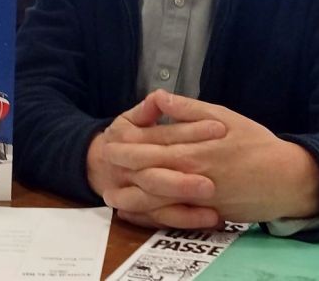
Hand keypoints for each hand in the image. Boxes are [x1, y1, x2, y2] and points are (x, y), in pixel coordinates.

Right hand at [87, 93, 226, 227]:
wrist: (98, 165)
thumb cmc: (124, 138)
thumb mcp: (131, 118)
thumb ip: (147, 109)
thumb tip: (159, 96)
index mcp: (125, 140)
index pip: (162, 136)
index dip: (190, 131)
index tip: (220, 129)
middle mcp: (126, 169)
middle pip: (153, 177)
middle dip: (181, 182)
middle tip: (212, 184)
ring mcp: (130, 194)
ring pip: (155, 204)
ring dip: (184, 207)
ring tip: (215, 206)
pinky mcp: (139, 212)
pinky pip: (160, 220)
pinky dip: (184, 221)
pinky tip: (210, 218)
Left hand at [104, 90, 318, 224]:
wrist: (287, 179)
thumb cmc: (256, 144)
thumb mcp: (224, 115)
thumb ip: (188, 108)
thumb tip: (159, 95)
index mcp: (192, 148)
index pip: (149, 146)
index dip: (125, 146)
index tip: (108, 141)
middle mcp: (190, 175)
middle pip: (145, 174)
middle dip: (122, 170)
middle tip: (104, 165)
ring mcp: (196, 198)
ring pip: (155, 200)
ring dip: (130, 198)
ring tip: (112, 195)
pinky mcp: (206, 214)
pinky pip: (172, 217)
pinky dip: (153, 215)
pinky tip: (141, 213)